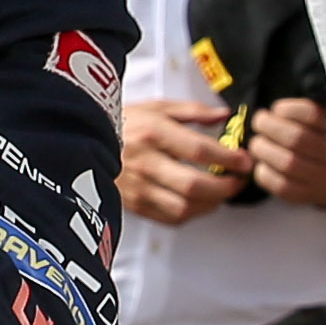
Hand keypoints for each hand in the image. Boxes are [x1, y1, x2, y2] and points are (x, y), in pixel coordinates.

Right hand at [121, 97, 254, 222]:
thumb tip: (224, 115)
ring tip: (220, 193)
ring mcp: (137, 186)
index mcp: (152, 132)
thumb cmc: (120, 122)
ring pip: (184, 207)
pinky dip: (191, 214)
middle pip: (194, 185)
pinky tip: (197, 202)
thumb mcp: (156, 106)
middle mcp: (144, 162)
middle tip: (238, 180)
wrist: (81, 140)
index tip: (244, 160)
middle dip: (226, 187)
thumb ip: (194, 111)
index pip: (200, 151)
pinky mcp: (133, 203)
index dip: (229, 159)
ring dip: (211, 203)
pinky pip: (169, 218)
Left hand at [246, 95, 325, 211]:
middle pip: (295, 138)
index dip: (287, 109)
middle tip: (260, 122)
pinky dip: (264, 172)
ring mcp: (324, 178)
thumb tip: (272, 109)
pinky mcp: (309, 195)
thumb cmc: (325, 142)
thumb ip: (305, 113)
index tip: (276, 109)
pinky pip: (281, 185)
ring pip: (287, 162)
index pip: (312, 114)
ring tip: (257, 143)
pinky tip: (262, 164)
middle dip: (268, 126)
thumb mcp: (324, 122)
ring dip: (262, 149)